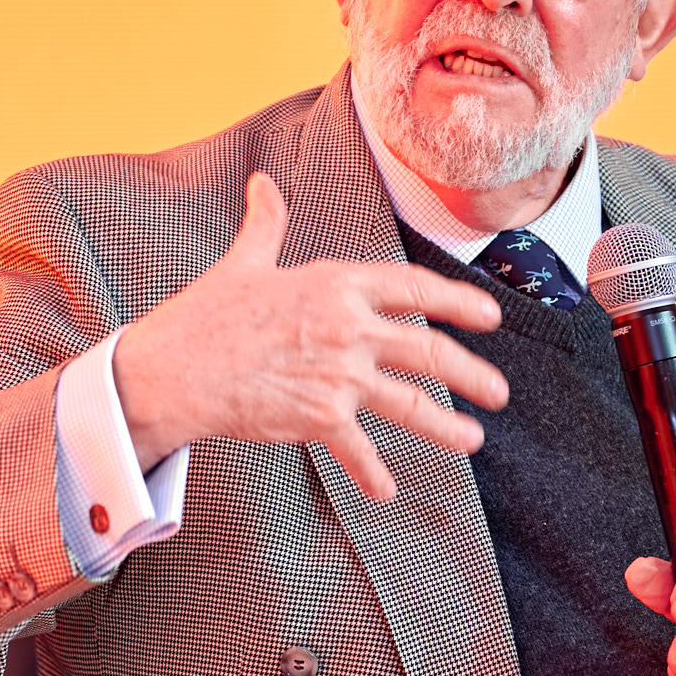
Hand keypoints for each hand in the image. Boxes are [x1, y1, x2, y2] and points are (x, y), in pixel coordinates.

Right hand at [112, 170, 511, 502]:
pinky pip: (360, 450)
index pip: (415, 289)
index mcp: (337, 284)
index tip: (489, 316)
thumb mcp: (244, 262)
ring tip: (472, 441)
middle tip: (499, 392)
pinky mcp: (319, 416)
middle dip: (472, 373)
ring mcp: (339, 375)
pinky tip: (387, 490)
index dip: (458, 302)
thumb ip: (267, 224)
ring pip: (411, 404)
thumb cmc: (205, 316)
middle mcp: (349, 328)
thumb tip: (263, 184)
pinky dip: (374, 473)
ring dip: (447, 426)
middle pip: (429, 351)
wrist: (175, 370)